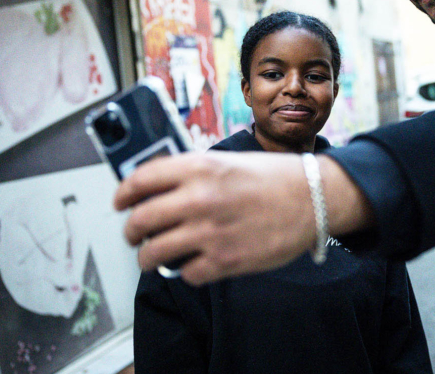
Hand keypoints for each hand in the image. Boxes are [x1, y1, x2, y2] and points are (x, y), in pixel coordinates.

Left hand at [113, 151, 372, 285]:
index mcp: (200, 168)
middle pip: (139, 220)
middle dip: (131, 231)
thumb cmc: (275, 178)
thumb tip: (158, 187)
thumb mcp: (229, 161)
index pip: (140, 180)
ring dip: (148, 256)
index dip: (123, 193)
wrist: (313, 199)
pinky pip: (185, 273)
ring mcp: (210, 232)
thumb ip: (193, 173)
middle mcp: (200, 198)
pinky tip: (195, 262)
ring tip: (153, 256)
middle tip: (135, 234)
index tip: (120, 202)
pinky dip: (186, 270)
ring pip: (154, 252)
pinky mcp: (225, 261)